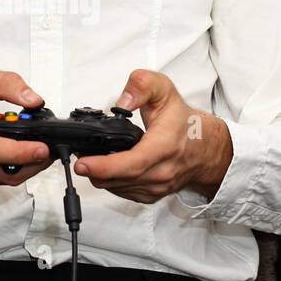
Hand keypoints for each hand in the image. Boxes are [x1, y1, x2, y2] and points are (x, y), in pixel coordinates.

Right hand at [0, 69, 54, 192]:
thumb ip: (5, 84)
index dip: (20, 153)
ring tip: (35, 152)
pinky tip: (11, 159)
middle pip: (0, 171)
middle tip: (49, 151)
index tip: (42, 148)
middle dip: (31, 164)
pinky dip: (3, 174)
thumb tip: (33, 98)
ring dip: (21, 170)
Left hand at [73, 68, 233, 204]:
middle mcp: (163, 171)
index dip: (104, 166)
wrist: (204, 147)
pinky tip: (104, 169)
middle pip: (120, 179)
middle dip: (94, 171)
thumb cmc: (183, 120)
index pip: (133, 163)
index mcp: (166, 145)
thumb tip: (123, 101)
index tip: (83, 163)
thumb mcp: (164, 90)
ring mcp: (158, 186)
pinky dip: (110, 182)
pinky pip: (124, 193)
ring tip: (88, 160)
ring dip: (100, 177)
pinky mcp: (152, 195)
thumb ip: (142, 85)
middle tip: (77, 158)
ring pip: (119, 188)